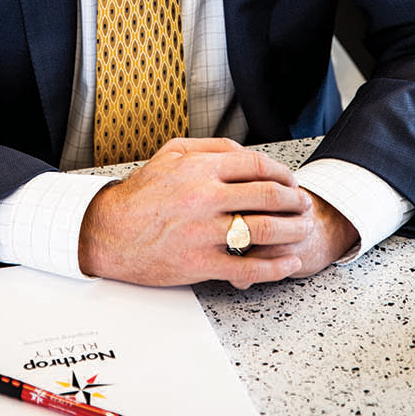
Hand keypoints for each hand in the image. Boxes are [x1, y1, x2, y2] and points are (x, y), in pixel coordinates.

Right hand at [77, 137, 354, 288]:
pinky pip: (247, 268)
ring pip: (264, 231)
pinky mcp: (201, 263)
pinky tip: (288, 263)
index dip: (282, 173)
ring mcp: (203, 232)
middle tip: (304, 206)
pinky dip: (275, 267)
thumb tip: (245, 152)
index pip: (256, 165)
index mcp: (199, 168)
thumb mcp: (171, 154)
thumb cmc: (141, 194)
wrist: (109, 232)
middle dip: (295, 201)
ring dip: (292, 231)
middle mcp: (204, 197)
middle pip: (268, 196)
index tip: (291, 182)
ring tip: (302, 230)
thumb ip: (210, 148)